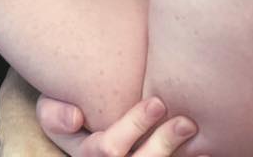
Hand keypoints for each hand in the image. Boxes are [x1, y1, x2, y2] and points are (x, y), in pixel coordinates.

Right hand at [36, 95, 204, 155]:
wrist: (78, 114)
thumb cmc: (67, 106)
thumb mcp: (48, 109)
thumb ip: (55, 114)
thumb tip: (76, 116)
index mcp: (86, 156)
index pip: (109, 149)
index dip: (134, 126)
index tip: (157, 101)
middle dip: (163, 143)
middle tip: (185, 120)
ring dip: (177, 153)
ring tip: (194, 130)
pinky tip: (203, 151)